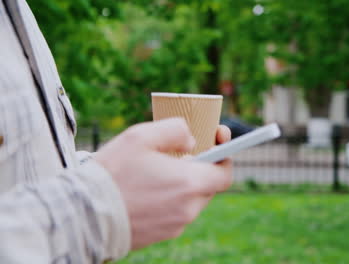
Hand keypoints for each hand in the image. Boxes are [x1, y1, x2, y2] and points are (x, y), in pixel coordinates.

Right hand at [94, 118, 231, 248]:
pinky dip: (169, 200)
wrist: (82, 214)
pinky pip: (174, 213)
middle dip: (199, 168)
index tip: (218, 141)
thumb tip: (191, 141)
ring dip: (182, 184)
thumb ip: (175, 130)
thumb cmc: (112, 173)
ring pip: (190, 200)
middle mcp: (187, 209)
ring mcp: (174, 226)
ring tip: (156, 172)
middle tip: (180, 154)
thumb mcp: (142, 136)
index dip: (224, 156)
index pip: (224, 174)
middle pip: (207, 186)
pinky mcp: (160, 235)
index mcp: (189, 184)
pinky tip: (146, 190)